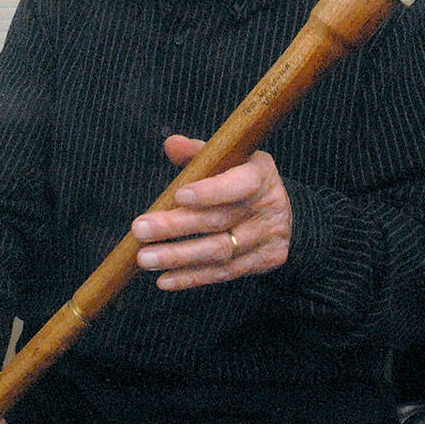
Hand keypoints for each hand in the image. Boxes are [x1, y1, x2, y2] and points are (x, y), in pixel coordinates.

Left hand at [131, 134, 290, 289]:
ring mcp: (268, 238)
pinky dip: (191, 278)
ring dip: (178, 257)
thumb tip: (171, 144)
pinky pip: (223, 274)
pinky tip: (164, 279)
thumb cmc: (241, 180)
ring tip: (144, 258)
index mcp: (260, 175)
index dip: (210, 191)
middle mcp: (268, 208)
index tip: (179, 195)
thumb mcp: (228, 160)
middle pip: (219, 221)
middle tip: (140, 229)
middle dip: (176, 226)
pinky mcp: (263, 263)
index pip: (239, 184)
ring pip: (219, 252)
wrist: (283, 212)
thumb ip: (198, 153)